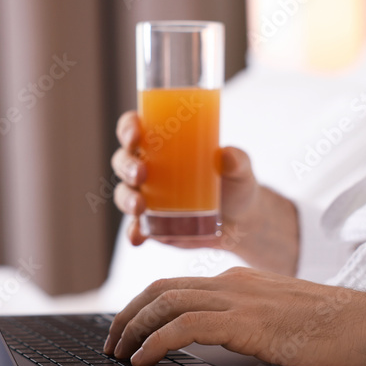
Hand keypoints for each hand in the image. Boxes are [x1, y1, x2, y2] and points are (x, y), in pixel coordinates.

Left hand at [103, 267, 365, 365]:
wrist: (364, 324)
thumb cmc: (330, 327)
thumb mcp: (277, 318)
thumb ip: (246, 321)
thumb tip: (217, 341)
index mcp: (239, 279)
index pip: (177, 285)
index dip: (144, 305)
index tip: (127, 329)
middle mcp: (233, 281)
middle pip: (161, 288)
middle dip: (127, 315)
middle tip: (110, 342)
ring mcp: (239, 298)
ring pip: (166, 303)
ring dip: (133, 329)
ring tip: (118, 353)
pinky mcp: (246, 321)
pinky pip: (185, 326)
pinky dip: (155, 342)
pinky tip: (143, 358)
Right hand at [111, 111, 299, 274]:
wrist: (242, 221)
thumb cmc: (236, 183)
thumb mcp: (240, 168)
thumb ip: (236, 160)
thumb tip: (226, 154)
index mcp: (163, 143)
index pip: (135, 129)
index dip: (128, 128)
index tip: (136, 136)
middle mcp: (148, 167)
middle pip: (123, 161)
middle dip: (127, 166)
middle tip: (142, 174)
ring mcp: (148, 197)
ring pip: (124, 193)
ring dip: (126, 199)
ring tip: (140, 206)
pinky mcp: (152, 224)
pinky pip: (135, 227)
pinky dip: (133, 232)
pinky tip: (138, 237)